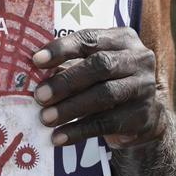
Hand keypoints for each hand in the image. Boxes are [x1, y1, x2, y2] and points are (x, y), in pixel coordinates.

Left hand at [32, 27, 164, 147]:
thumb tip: (31, 71)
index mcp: (122, 39)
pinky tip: (59, 137)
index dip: (62, 48)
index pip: (89, 38)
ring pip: (104, 95)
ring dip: (70, 108)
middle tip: (39, 96)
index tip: (36, 61)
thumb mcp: (91, 67)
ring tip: (45, 118)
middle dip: (66, 81)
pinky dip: (79, 131)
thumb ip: (68, 64)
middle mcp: (138, 59)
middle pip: (100, 65)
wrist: (141, 116)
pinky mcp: (143, 115)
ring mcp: (144, 87)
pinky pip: (107, 123)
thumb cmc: (106, 82)